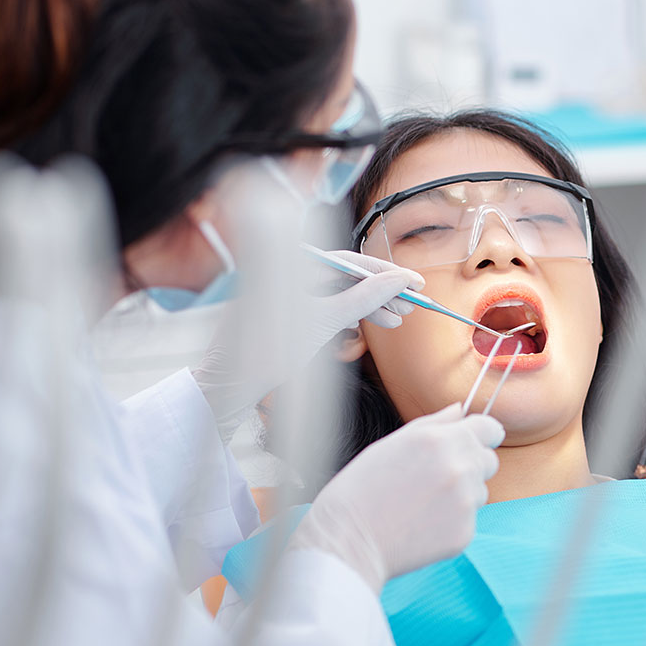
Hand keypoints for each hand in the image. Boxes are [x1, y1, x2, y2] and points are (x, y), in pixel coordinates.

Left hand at [193, 251, 424, 440]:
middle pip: (346, 277)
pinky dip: (346, 317)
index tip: (415, 283)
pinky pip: (324, 308)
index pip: (350, 260)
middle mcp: (288, 272)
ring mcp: (287, 293)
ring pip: (337, 294)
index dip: (387, 272)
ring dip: (367, 307)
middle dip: (380, 292)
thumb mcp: (326, 322)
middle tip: (410, 306)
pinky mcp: (286, 313)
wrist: (230, 384)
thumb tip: (397, 281)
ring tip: (395, 321)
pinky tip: (365, 329)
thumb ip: (365, 298)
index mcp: (293, 264)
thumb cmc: (268, 352)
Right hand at [288, 404, 504, 589]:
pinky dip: (451, 522)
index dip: (485, 434)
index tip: (480, 441)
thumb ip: (433, 424)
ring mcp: (464, 502)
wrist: (347, 540)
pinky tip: (421, 525)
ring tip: (421, 504)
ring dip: (461, 495)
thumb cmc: (361, 489)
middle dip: (470, 466)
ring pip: (479, 492)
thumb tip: (460, 410)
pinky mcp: (465, 532)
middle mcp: (458, 467)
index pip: (489, 428)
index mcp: (440, 440)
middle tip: (435, 480)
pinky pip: (469, 520)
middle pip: (488, 460)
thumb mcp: (391, 444)